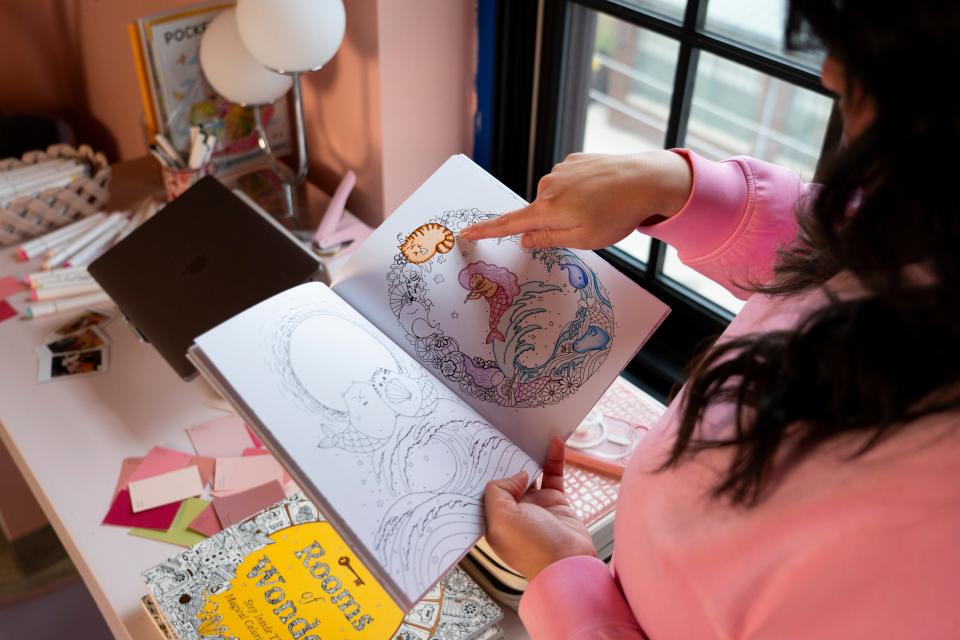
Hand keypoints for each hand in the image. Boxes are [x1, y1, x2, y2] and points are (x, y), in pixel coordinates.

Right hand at [460, 150, 691, 249]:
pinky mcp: (575, 159)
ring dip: (570, 205)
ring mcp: (561, 170)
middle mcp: (548, 186)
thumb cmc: (617, 215)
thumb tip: (524, 238)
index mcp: (547, 210)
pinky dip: (580, 190)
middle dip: (555, 222)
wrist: (646, 179)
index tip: (466, 232)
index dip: (487, 230)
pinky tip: (601, 191)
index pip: (509, 223)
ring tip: (600, 207)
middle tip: (588, 225)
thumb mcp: (583, 239)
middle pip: (538, 212)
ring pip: (555, 197)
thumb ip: (549, 239)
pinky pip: (568, 181)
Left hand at [483, 437, 595, 580]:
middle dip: (506, 458)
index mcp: (494, 519)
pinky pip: (553, 473)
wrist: (569, 562)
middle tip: (505, 433)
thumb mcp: (501, 520)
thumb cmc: (532, 549)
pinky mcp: (555, 501)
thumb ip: (498, 491)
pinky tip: (555, 442)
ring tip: (530, 433)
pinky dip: (554, 457)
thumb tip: (516, 475)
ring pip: (531, 472)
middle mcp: (513, 511)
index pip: (485, 490)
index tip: (482, 448)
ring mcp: (535, 505)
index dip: (484, 471)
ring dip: (531, 454)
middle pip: (507, 477)